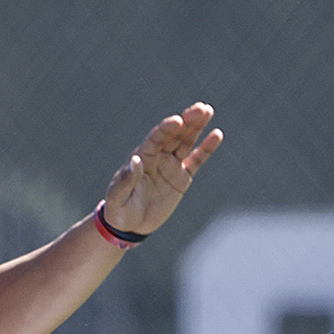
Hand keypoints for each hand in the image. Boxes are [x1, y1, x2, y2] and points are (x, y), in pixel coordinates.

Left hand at [100, 102, 223, 239]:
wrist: (131, 225)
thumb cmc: (119, 210)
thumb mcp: (117, 197)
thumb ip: (125, 180)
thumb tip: (136, 160)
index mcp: (142, 157)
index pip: (155, 139)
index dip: (166, 129)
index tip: (177, 120)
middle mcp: (157, 157)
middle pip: (174, 135)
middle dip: (187, 121)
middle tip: (200, 108)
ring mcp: (171, 165)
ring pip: (186, 142)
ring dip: (197, 127)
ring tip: (207, 110)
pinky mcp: (182, 177)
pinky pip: (196, 160)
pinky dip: (206, 148)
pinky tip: (216, 134)